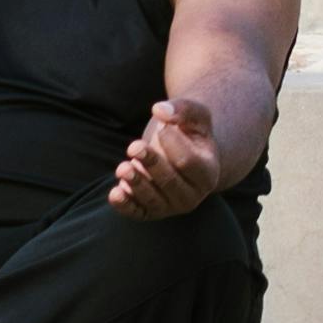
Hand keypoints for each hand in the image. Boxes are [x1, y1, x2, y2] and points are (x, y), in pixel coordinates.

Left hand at [108, 95, 224, 218]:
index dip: (171, 144)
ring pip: (153, 200)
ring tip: (123, 168)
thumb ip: (182, 109)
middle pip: (169, 182)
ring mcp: (171, 206)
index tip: (163, 127)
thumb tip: (159, 110)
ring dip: (136, 184)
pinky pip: (138, 213)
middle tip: (134, 146)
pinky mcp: (151, 212)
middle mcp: (193, 195)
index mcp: (208, 172)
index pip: (187, 161)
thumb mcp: (194, 114)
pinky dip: (125, 205)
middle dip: (151, 164)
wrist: (182, 152)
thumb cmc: (189, 131)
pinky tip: (115, 193)